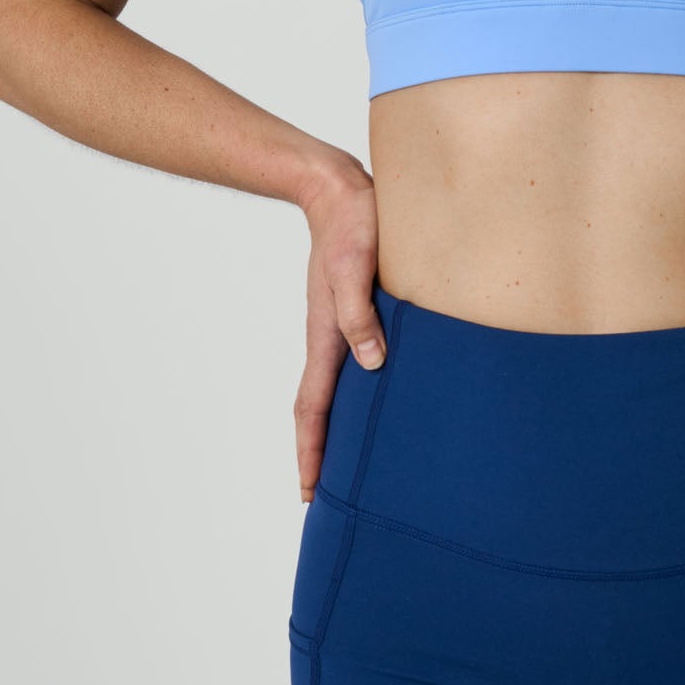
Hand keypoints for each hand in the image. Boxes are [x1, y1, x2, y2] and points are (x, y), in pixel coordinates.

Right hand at [294, 155, 388, 503]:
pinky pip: (351, 360)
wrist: (340, 188)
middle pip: (319, 407)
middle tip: (325, 496)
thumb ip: (360, 314)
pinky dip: (355, 390)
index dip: (312, 451)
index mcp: (326, 334)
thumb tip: (372, 364)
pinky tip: (375, 393)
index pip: (313, 407)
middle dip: (319, 452)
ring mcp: (340, 323)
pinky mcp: (356, 308)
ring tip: (351, 460)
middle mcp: (330, 336)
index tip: (309, 493)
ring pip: (335, 387)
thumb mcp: (357, 266)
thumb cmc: (352, 224)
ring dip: (337, 425)